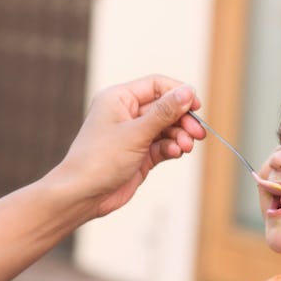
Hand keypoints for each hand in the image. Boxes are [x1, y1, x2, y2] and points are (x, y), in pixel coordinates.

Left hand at [56, 75, 203, 217]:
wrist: (82, 194)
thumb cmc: (99, 160)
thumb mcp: (135, 133)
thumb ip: (163, 113)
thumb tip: (187, 92)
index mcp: (119, 98)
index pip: (156, 85)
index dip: (178, 93)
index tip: (196, 106)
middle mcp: (126, 113)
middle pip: (165, 107)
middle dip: (183, 119)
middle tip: (198, 132)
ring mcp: (133, 134)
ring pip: (167, 128)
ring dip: (180, 135)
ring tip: (186, 147)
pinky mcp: (139, 154)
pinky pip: (163, 145)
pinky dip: (172, 148)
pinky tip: (176, 153)